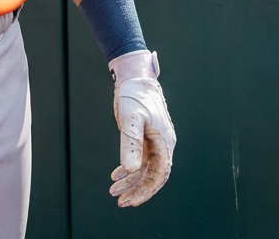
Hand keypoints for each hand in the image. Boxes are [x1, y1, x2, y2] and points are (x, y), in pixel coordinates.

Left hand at [108, 51, 175, 207]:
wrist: (134, 76)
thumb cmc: (134, 95)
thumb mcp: (131, 120)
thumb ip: (131, 145)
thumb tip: (130, 170)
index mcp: (165, 142)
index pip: (159, 175)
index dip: (145, 190)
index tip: (129, 201)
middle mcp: (162, 144)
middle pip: (153, 176)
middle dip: (137, 190)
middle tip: (119, 201)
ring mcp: (154, 141)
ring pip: (145, 169)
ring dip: (130, 181)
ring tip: (113, 191)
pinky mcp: (145, 137)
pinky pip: (139, 159)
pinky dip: (128, 169)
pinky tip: (115, 175)